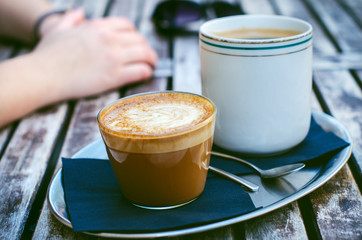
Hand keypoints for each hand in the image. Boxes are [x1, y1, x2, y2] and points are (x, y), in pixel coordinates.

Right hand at [32, 9, 157, 101]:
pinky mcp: (114, 76)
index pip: (127, 26)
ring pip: (145, 54)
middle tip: (147, 56)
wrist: (43, 75)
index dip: (135, 34)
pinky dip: (147, 72)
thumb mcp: (59, 29)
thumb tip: (79, 12)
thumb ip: (72, 19)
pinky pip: (141, 70)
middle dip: (146, 47)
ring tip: (152, 65)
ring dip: (152, 59)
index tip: (136, 42)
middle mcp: (109, 39)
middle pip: (140, 40)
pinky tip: (146, 74)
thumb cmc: (48, 54)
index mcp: (98, 27)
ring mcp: (113, 57)